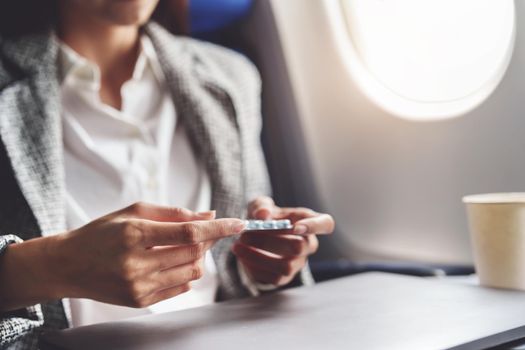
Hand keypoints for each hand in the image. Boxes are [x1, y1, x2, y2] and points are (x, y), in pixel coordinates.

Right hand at [0, 202, 244, 310]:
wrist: (68, 265)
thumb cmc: (102, 232)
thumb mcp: (133, 212)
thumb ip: (173, 213)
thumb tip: (209, 215)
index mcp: (134, 234)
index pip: (189, 232)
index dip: (218, 228)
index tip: (238, 223)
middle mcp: (136, 264)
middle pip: (193, 252)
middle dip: (208, 239)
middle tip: (207, 229)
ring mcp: (138, 286)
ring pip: (191, 272)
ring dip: (198, 257)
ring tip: (185, 246)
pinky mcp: (139, 301)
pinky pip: (180, 288)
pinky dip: (185, 273)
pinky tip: (172, 262)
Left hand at [232, 196, 333, 286]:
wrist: (253, 236)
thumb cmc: (263, 217)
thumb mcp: (259, 205)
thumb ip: (261, 206)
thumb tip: (263, 215)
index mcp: (307, 221)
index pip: (325, 224)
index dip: (315, 227)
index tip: (296, 227)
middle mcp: (308, 243)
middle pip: (299, 247)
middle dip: (269, 241)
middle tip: (245, 235)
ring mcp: (298, 262)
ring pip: (286, 266)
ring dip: (258, 256)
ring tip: (238, 245)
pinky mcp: (284, 277)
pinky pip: (273, 278)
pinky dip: (254, 267)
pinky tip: (241, 256)